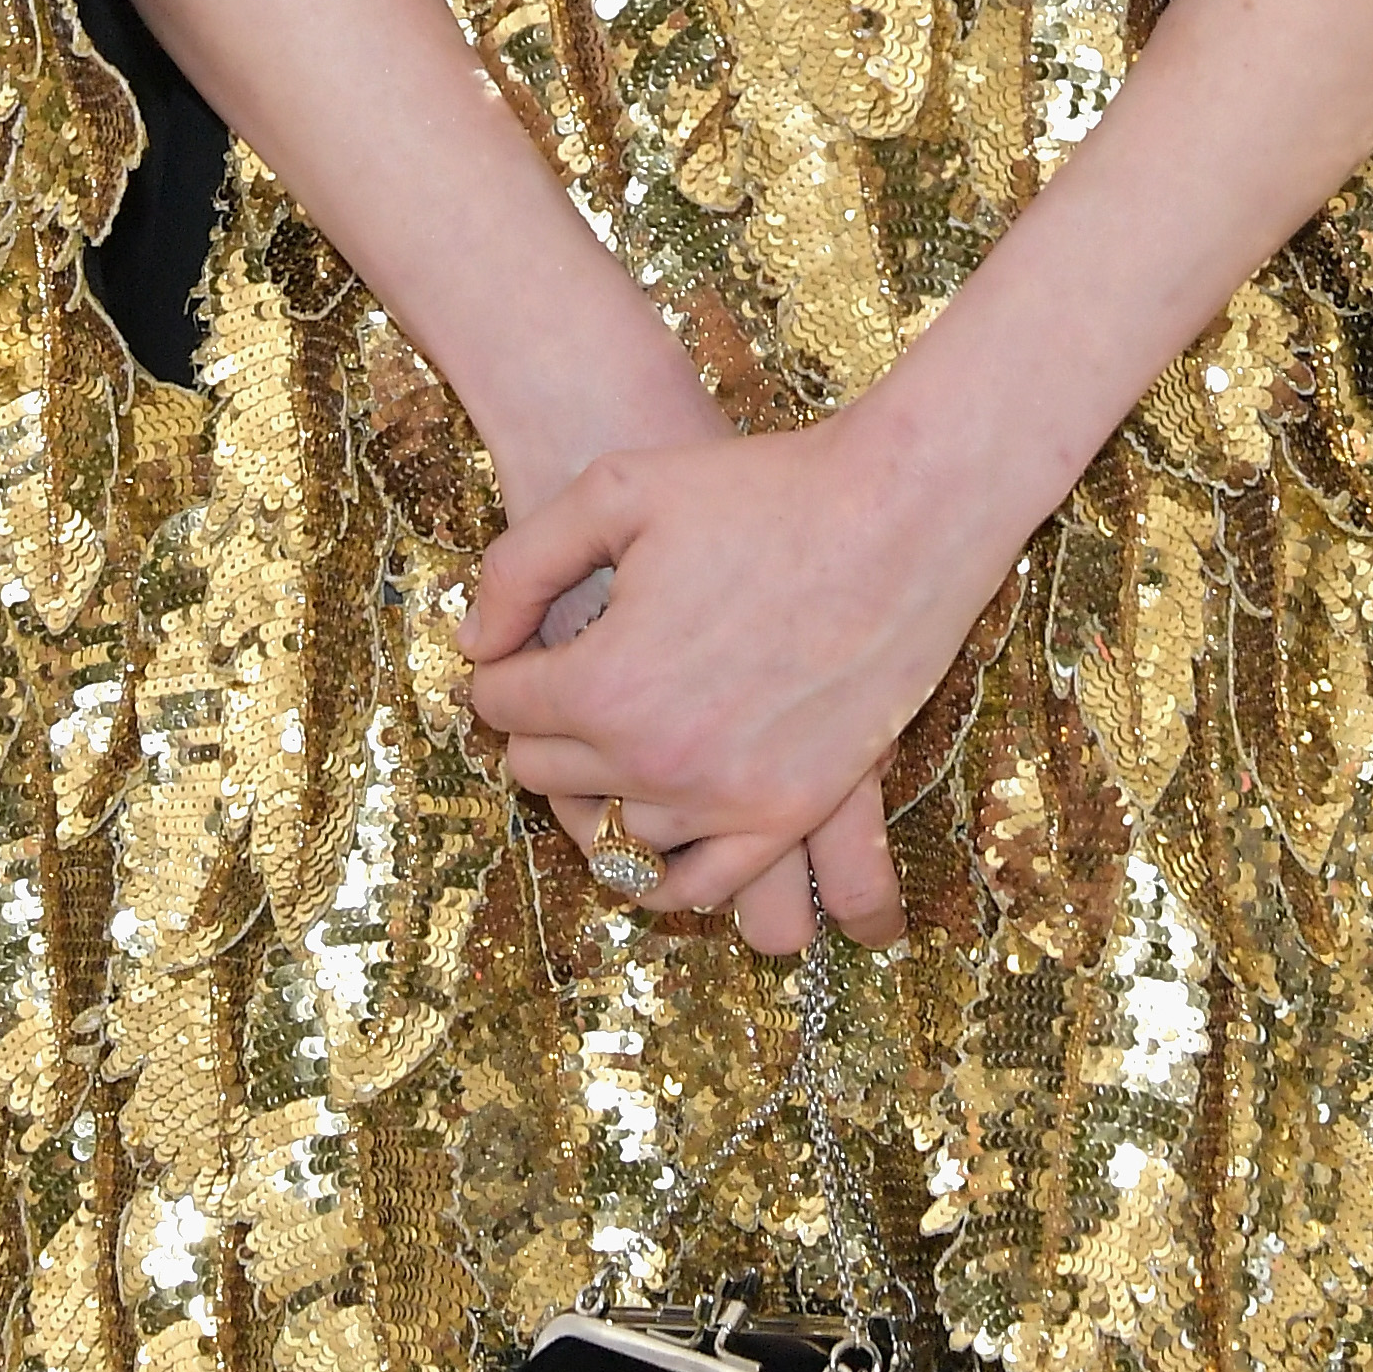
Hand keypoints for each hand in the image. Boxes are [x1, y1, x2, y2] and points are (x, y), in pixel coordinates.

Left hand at [469, 405, 1013, 952]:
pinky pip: (695, 882)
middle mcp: (656, 761)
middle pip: (544, 772)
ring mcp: (726, 800)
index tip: (528, 640)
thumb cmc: (762, 489)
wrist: (899, 515)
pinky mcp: (789, 814)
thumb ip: (520, 565)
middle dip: (542, 724)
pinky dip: (658, 867)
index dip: (505, 665)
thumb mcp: (617, 490)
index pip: (502, 703)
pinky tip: (652, 824)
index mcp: (603, 685)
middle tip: (571, 676)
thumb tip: (473, 643)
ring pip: (609, 830)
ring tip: (618, 728)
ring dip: (597, 784)